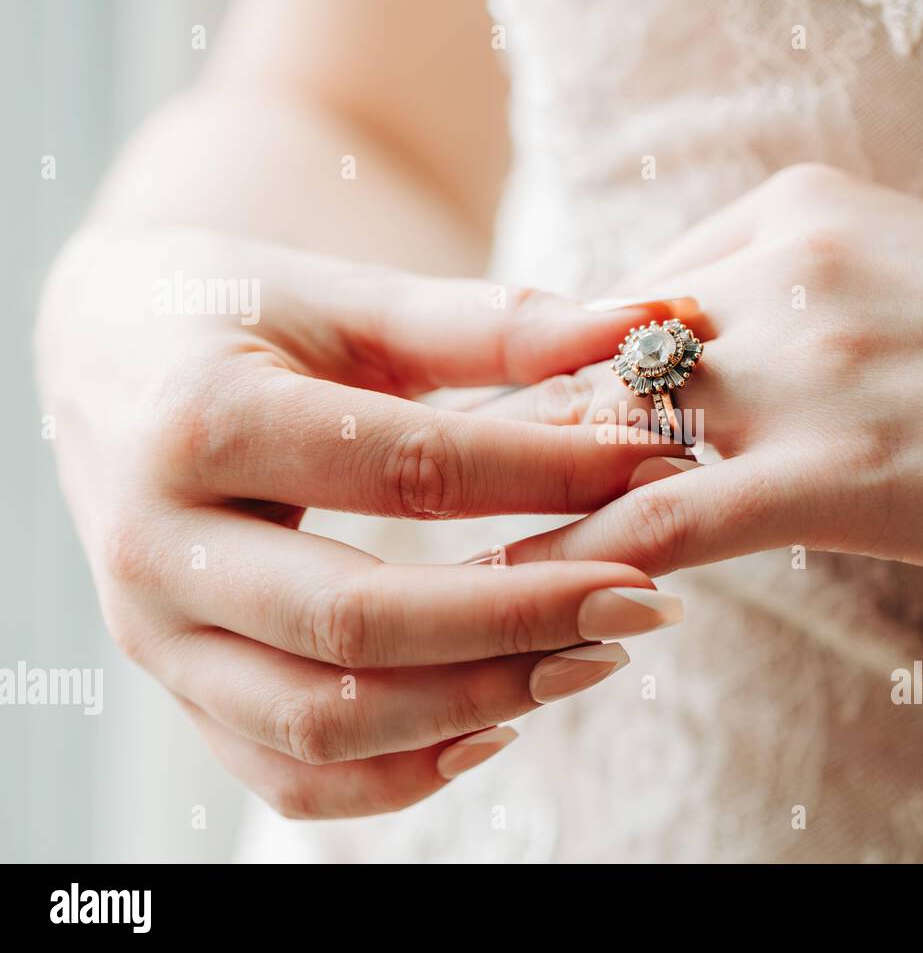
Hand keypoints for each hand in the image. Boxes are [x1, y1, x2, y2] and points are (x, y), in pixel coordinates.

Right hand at [37, 227, 685, 817]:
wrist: (112, 355)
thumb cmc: (240, 312)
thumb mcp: (352, 298)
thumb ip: (492, 322)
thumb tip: (646, 324)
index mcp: (200, 422)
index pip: (409, 470)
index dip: (549, 475)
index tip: (658, 467)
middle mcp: (160, 546)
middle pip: (360, 624)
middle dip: (523, 621)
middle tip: (646, 599)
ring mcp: (158, 636)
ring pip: (323, 723)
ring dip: (478, 703)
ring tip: (595, 656)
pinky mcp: (181, 688)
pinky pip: (288, 776)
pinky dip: (400, 775)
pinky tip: (498, 727)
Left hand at [477, 164, 922, 584]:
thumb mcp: (897, 285)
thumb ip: (791, 311)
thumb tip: (704, 371)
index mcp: (790, 216)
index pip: (630, 300)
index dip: (576, 375)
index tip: (533, 426)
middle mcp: (779, 269)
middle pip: (601, 361)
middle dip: (539, 435)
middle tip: (464, 493)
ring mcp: (802, 364)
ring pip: (610, 437)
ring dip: (531, 497)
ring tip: (462, 552)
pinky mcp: (830, 468)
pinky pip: (659, 518)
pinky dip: (578, 558)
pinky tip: (531, 594)